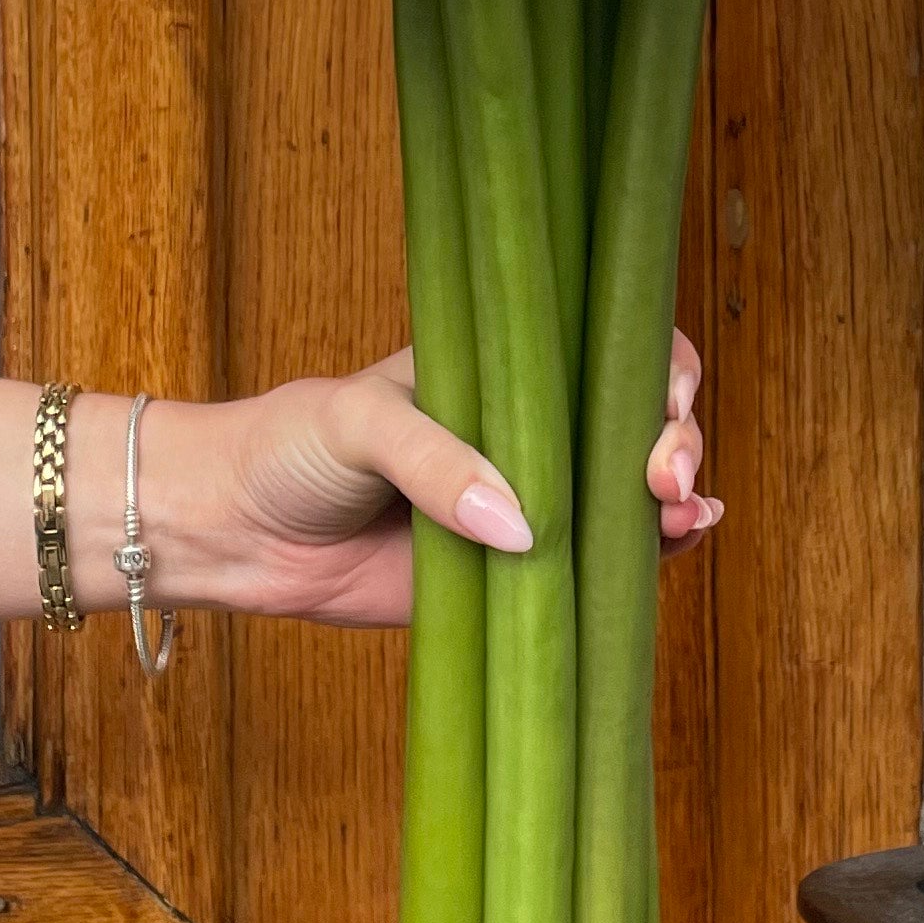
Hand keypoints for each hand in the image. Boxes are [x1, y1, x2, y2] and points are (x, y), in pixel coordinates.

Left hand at [87, 339, 716, 630]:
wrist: (238, 531)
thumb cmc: (289, 448)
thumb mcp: (358, 422)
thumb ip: (435, 461)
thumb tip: (521, 526)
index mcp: (499, 371)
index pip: (604, 348)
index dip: (653, 367)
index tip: (656, 405)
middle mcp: (527, 432)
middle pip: (636, 419)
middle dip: (675, 438)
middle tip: (663, 475)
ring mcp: (529, 501)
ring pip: (631, 492)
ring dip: (677, 500)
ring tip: (681, 515)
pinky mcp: (515, 574)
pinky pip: (596, 564)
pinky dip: (652, 553)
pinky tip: (685, 539)